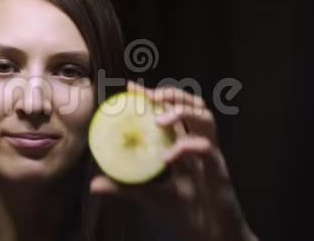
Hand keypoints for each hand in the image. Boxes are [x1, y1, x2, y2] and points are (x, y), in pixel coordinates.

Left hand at [90, 82, 257, 240]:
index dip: (154, 96)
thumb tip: (94, 184)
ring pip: (206, 119)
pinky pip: (206, 149)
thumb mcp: (148, 196)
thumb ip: (124, 187)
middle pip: (195, 106)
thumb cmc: (185, 212)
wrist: (211, 235)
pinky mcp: (218, 172)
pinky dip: (187, 146)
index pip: (172, 111)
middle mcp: (199, 145)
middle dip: (174, 95)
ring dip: (182, 112)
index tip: (132, 87)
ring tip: (159, 119)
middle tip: (152, 97)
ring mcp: (211, 156)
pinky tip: (169, 156)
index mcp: (185, 145)